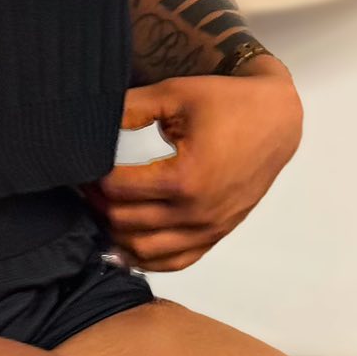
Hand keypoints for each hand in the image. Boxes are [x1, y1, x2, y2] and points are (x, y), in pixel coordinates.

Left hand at [78, 57, 302, 272]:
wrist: (276, 120)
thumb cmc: (226, 103)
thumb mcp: (175, 94)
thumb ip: (131, 108)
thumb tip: (93, 119)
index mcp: (185, 178)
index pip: (120, 189)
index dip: (93, 179)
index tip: (81, 166)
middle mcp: (196, 213)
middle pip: (127, 222)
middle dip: (99, 205)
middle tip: (83, 186)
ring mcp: (209, 229)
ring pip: (146, 250)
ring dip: (117, 233)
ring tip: (101, 209)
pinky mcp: (217, 234)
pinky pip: (176, 261)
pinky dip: (147, 257)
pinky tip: (126, 243)